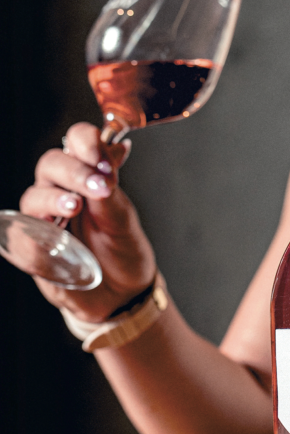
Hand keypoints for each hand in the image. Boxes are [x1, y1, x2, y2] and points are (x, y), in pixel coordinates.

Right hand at [19, 122, 156, 321]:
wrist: (121, 292)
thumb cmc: (122, 249)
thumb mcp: (123, 221)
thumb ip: (112, 189)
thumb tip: (118, 148)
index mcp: (85, 176)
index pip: (76, 142)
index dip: (85, 142)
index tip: (102, 156)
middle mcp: (59, 190)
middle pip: (51, 164)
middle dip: (74, 171)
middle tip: (99, 186)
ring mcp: (43, 219)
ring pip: (33, 196)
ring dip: (53, 198)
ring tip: (75, 207)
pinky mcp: (32, 248)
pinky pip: (22, 237)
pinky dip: (36, 233)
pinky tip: (52, 237)